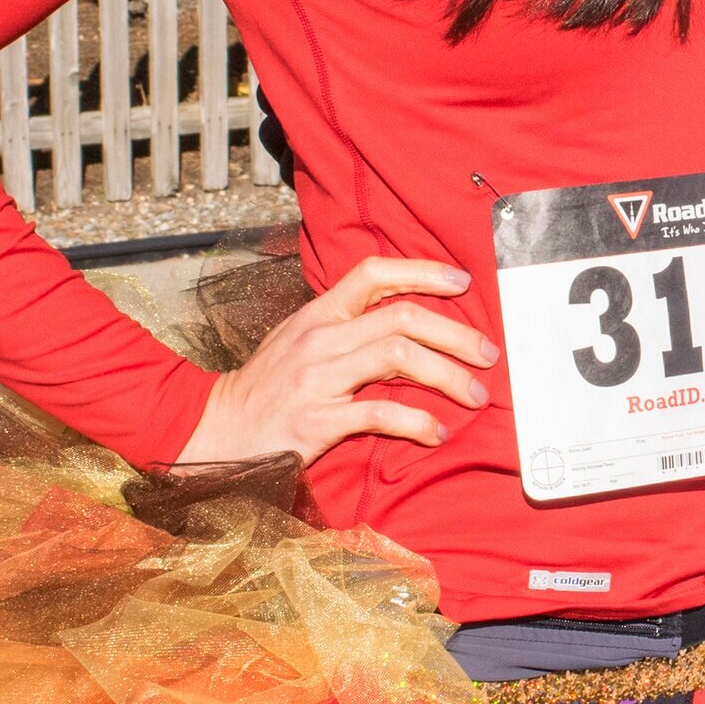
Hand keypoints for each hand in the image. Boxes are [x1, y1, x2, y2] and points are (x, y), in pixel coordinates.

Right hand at [178, 256, 495, 467]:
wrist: (216, 431)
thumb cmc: (266, 388)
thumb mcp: (299, 341)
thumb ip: (346, 326)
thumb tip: (407, 322)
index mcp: (318, 315)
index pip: (373, 273)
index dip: (422, 271)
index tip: (462, 283)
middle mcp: (320, 339)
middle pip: (401, 318)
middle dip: (455, 334)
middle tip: (488, 354)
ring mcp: (317, 379)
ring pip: (396, 357)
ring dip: (446, 375)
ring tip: (474, 394)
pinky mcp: (315, 421)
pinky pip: (378, 414)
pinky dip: (415, 422)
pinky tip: (434, 433)